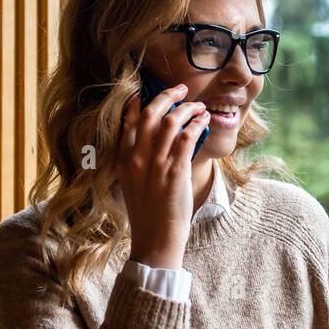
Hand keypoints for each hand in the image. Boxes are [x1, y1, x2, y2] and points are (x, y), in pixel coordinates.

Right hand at [117, 83, 210, 270]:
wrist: (155, 239)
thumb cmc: (148, 215)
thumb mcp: (133, 185)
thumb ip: (137, 162)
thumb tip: (153, 142)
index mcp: (124, 161)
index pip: (127, 123)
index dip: (137, 104)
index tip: (146, 93)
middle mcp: (137, 158)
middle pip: (150, 114)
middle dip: (167, 96)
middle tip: (181, 89)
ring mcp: (156, 164)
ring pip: (171, 121)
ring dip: (187, 108)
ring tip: (198, 106)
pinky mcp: (175, 171)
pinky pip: (188, 136)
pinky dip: (198, 123)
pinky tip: (204, 121)